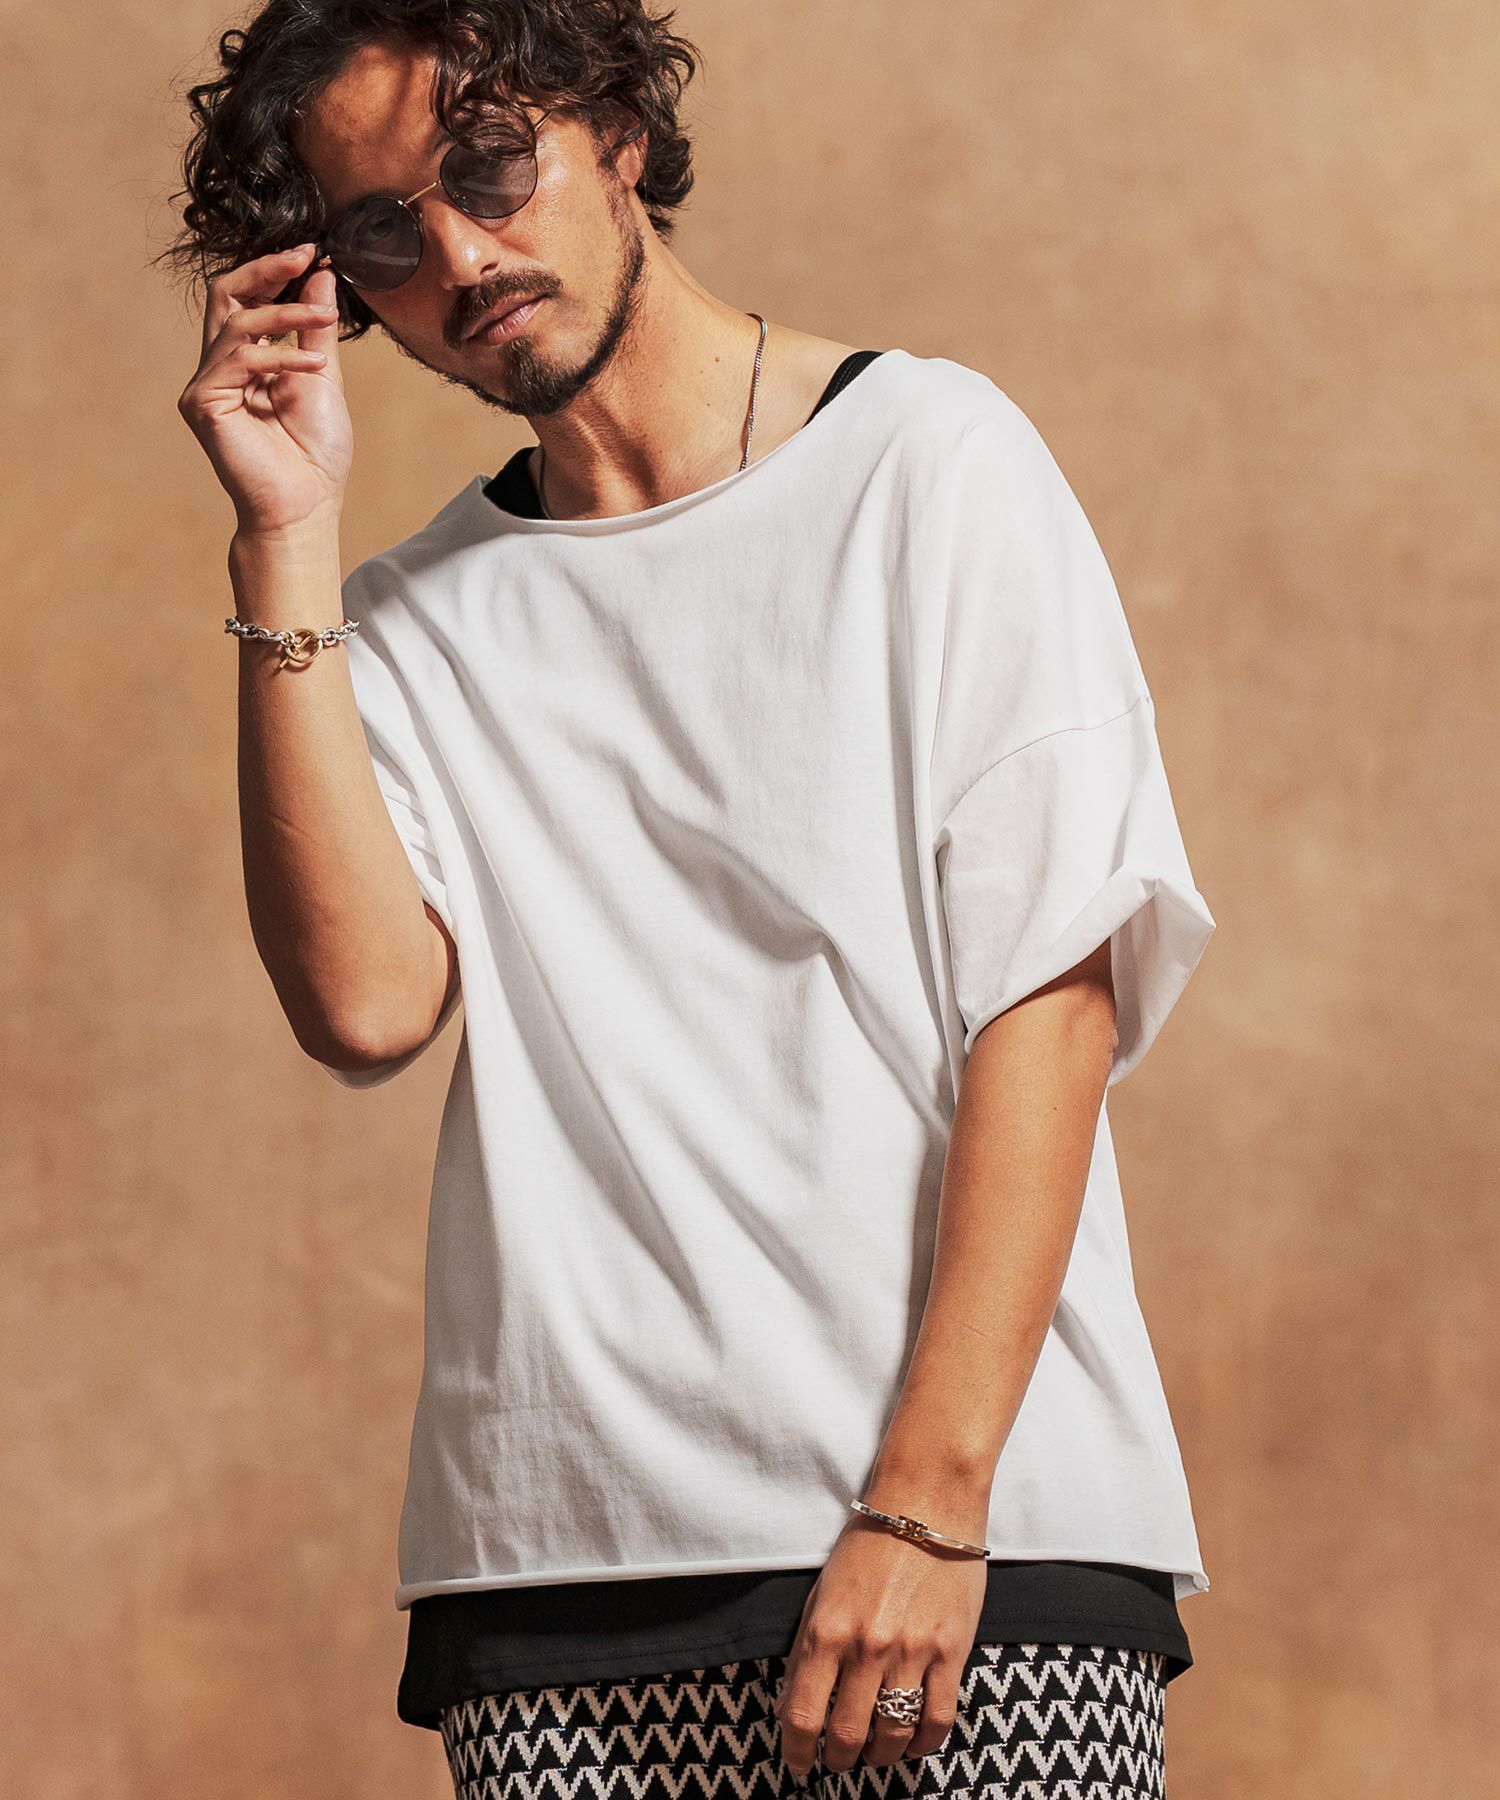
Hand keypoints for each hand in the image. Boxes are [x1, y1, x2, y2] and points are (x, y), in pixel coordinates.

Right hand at [177, 242, 352, 537]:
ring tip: (323, 318)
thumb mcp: (323, 377)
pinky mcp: (203, 404)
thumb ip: (314, 328)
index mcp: (246, 360)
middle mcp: (220, 367)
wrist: (306, 507)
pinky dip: (280, 356)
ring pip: (236, 321)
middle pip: (225, 294)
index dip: (272, 271)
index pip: (245, 298)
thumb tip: (319, 274)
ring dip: (285, 313)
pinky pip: (239, 359)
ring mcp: (208, 385)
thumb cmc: (315, 454)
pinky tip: (312, 367)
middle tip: (303, 254)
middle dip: (265, 269)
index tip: (310, 252)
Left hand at [774, 1511, 986, 1780]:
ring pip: (892, 1733)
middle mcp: (866, 1647)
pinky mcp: (951, 1651)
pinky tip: (914, 1744)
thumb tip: (795, 1703)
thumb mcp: (823, 1591)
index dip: (798, 1751)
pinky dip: (924, 1743)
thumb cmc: (870, 1542)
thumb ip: (809, 1647)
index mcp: (826, 1630)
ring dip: (880, 1755)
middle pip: (848, 1734)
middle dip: (839, 1758)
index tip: (799, 1763)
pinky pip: (938, 1718)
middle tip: (839, 1760)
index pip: (802, 1714)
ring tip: (876, 1753)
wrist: (926, 1501)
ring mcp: (911, 1651)